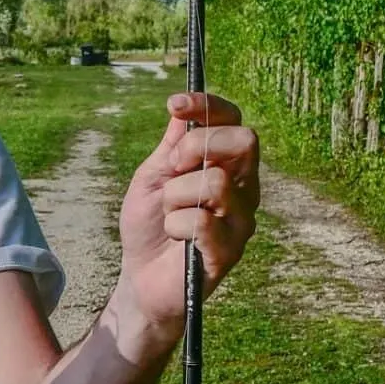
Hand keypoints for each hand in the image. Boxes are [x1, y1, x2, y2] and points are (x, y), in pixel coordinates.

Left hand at [114, 93, 259, 342]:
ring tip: (169, 213)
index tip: (174, 105)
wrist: (140, 278)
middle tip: (171, 168)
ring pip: (216, 181)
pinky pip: (202, 221)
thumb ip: (170, 146)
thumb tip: (182, 110)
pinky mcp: (230, 252)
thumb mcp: (152, 177)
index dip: (208, 106)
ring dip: (176, 195)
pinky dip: (175, 224)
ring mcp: (241, 220)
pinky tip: (175, 236)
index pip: (234, 121)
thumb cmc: (150, 226)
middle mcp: (244, 189)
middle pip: (244, 141)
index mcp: (227, 165)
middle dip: (197, 147)